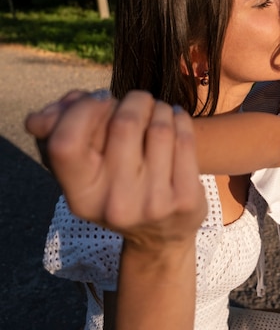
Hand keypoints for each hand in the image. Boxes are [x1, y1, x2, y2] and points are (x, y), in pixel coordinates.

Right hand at [25, 90, 205, 248]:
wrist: (161, 236)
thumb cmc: (118, 187)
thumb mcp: (87, 170)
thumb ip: (61, 133)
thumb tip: (38, 117)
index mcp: (80, 196)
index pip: (66, 143)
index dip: (83, 110)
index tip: (101, 99)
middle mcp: (115, 204)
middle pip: (124, 123)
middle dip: (134, 101)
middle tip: (138, 102)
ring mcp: (153, 203)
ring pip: (160, 127)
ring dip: (159, 108)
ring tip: (158, 111)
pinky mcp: (184, 199)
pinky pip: (185, 139)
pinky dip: (180, 119)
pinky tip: (175, 120)